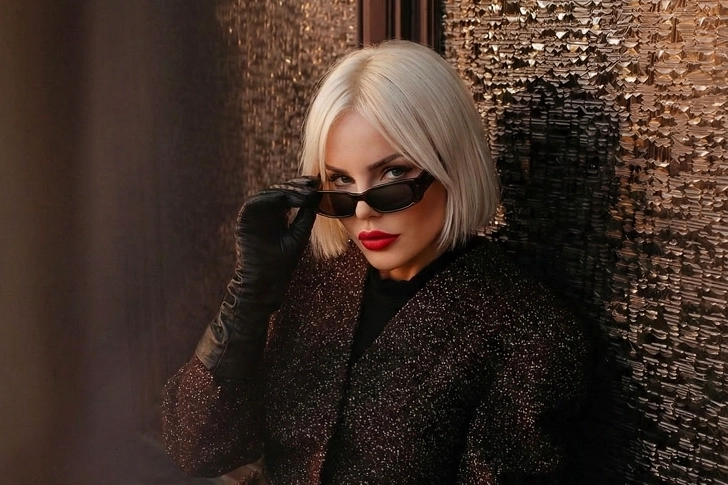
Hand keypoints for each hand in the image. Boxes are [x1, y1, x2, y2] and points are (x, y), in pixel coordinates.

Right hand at [232, 176, 320, 306]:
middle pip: (281, 190)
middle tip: (312, 184)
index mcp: (279, 214)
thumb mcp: (300, 234)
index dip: (303, 187)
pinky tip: (286, 197)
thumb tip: (316, 197)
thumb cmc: (283, 261)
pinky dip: (271, 197)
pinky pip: (256, 201)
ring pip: (270, 192)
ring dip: (287, 191)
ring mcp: (255, 213)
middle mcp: (266, 211)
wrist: (267, 278)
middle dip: (297, 185)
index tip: (318, 183)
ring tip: (304, 194)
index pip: (290, 195)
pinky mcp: (245, 217)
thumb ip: (306, 216)